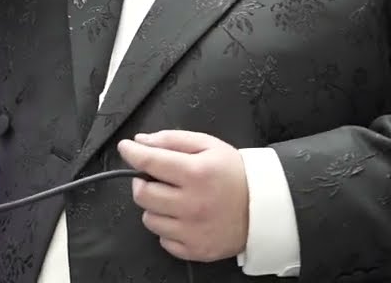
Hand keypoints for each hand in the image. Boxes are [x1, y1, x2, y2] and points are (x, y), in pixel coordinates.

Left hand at [117, 130, 249, 262]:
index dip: (131, 153)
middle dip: (142, 182)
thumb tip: (140, 141)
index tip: (126, 148)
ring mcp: (193, 230)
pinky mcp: (196, 250)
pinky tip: (183, 218)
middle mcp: (192, 204)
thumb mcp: (209, 145)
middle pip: (142, 194)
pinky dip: (168, 229)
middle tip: (154, 177)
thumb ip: (173, 140)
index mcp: (195, 173)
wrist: (264, 207)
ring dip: (155, 206)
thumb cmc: (234, 172)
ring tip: (173, 199)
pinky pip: (164, 241)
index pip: (149, 161)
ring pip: (150, 219)